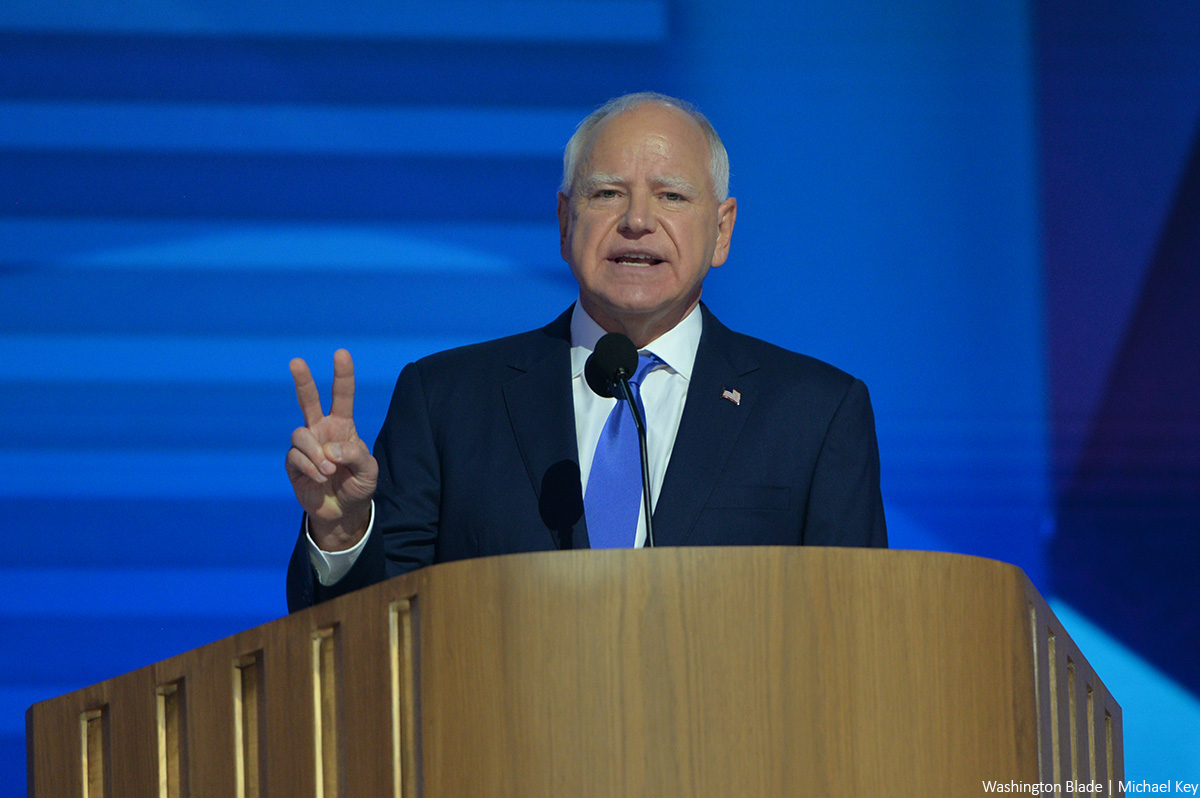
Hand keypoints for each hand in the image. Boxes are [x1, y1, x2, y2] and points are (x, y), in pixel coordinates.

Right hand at [286, 349, 378, 550]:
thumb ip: (355, 455)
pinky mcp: (293, 464)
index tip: (341, 353)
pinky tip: (321, 478)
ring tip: (329, 471)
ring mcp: (306, 446)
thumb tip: (330, 449)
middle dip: (302, 381)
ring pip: (300, 434)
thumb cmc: (358, 486)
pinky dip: (310, 468)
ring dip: (315, 453)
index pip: (342, 396)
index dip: (342, 375)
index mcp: (342, 426)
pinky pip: (295, 457)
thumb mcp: (369, 471)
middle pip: (308, 400)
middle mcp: (321, 431)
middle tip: (296, 361)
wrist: (343, 512)